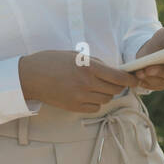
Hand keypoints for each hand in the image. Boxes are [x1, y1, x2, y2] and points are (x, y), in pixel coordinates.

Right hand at [18, 50, 140, 112]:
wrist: (29, 76)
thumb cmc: (50, 62)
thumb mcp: (75, 55)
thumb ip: (95, 63)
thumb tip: (113, 71)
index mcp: (88, 67)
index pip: (119, 77)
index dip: (130, 79)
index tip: (134, 80)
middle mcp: (87, 83)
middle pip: (115, 90)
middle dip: (116, 85)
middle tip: (109, 81)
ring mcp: (80, 97)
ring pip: (106, 99)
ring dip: (104, 94)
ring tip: (93, 87)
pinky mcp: (74, 107)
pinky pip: (95, 108)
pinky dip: (94, 103)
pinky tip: (85, 95)